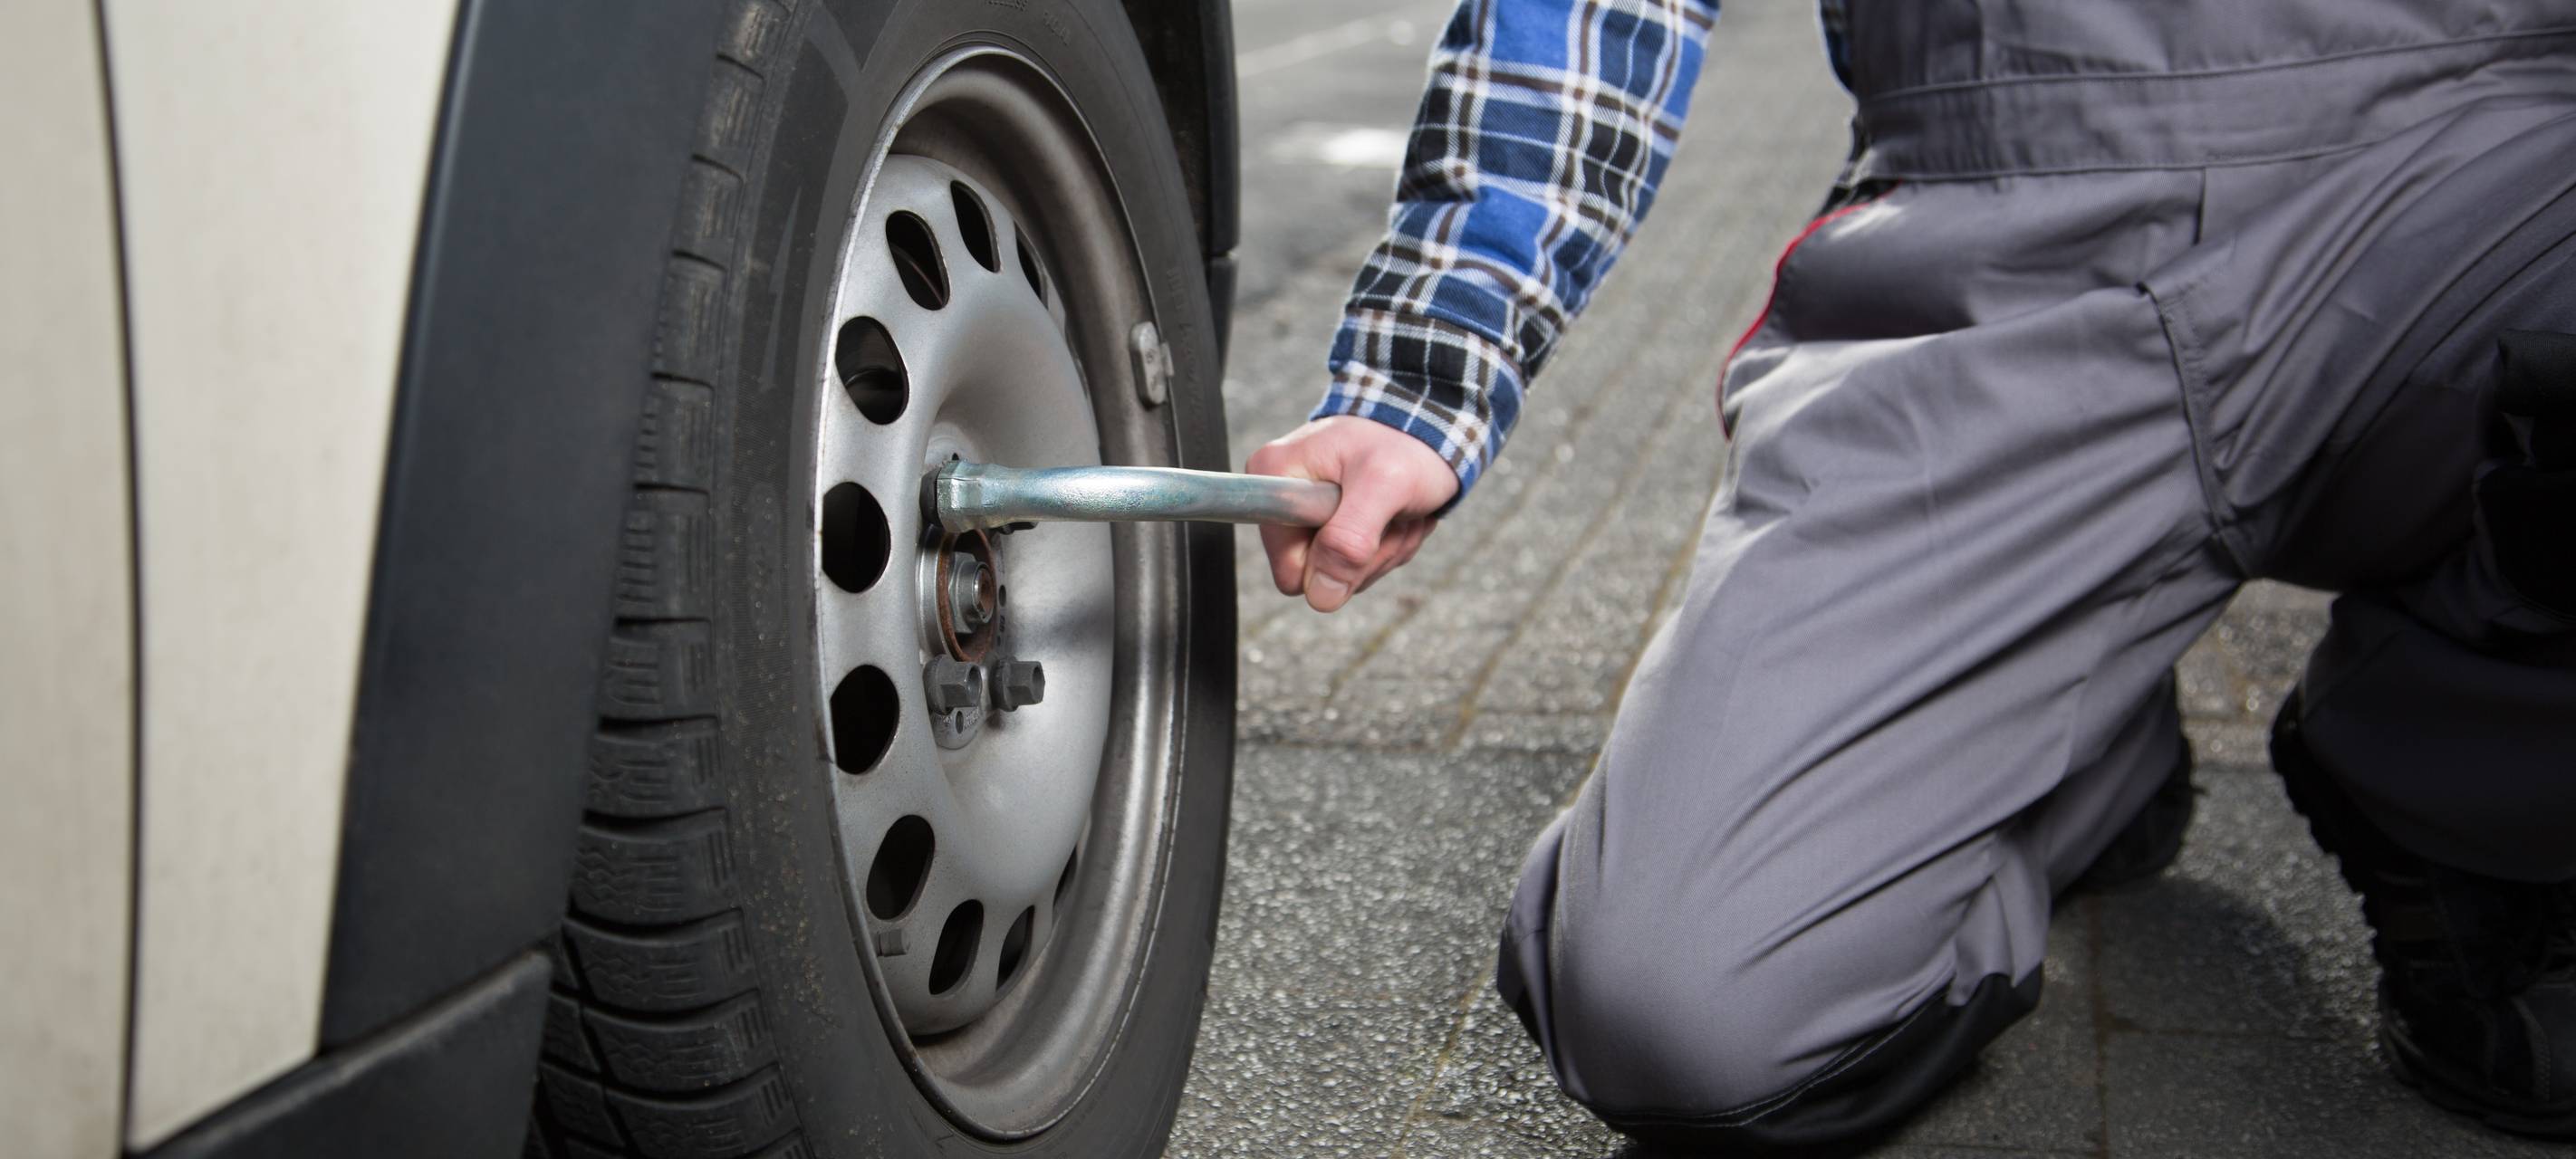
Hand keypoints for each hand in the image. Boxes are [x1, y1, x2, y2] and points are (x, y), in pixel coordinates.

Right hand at [1246, 415, 1459, 611]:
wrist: (1429, 424)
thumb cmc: (1406, 444)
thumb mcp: (1383, 485)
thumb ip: (1349, 540)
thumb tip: (1320, 596)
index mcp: (1273, 477)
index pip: (1289, 567)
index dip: (1333, 560)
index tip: (1364, 520)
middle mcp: (1279, 497)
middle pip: (1316, 575)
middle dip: (1366, 554)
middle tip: (1390, 513)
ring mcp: (1303, 514)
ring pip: (1339, 574)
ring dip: (1381, 549)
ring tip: (1395, 509)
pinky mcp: (1326, 524)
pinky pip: (1354, 565)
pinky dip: (1385, 545)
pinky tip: (1395, 513)